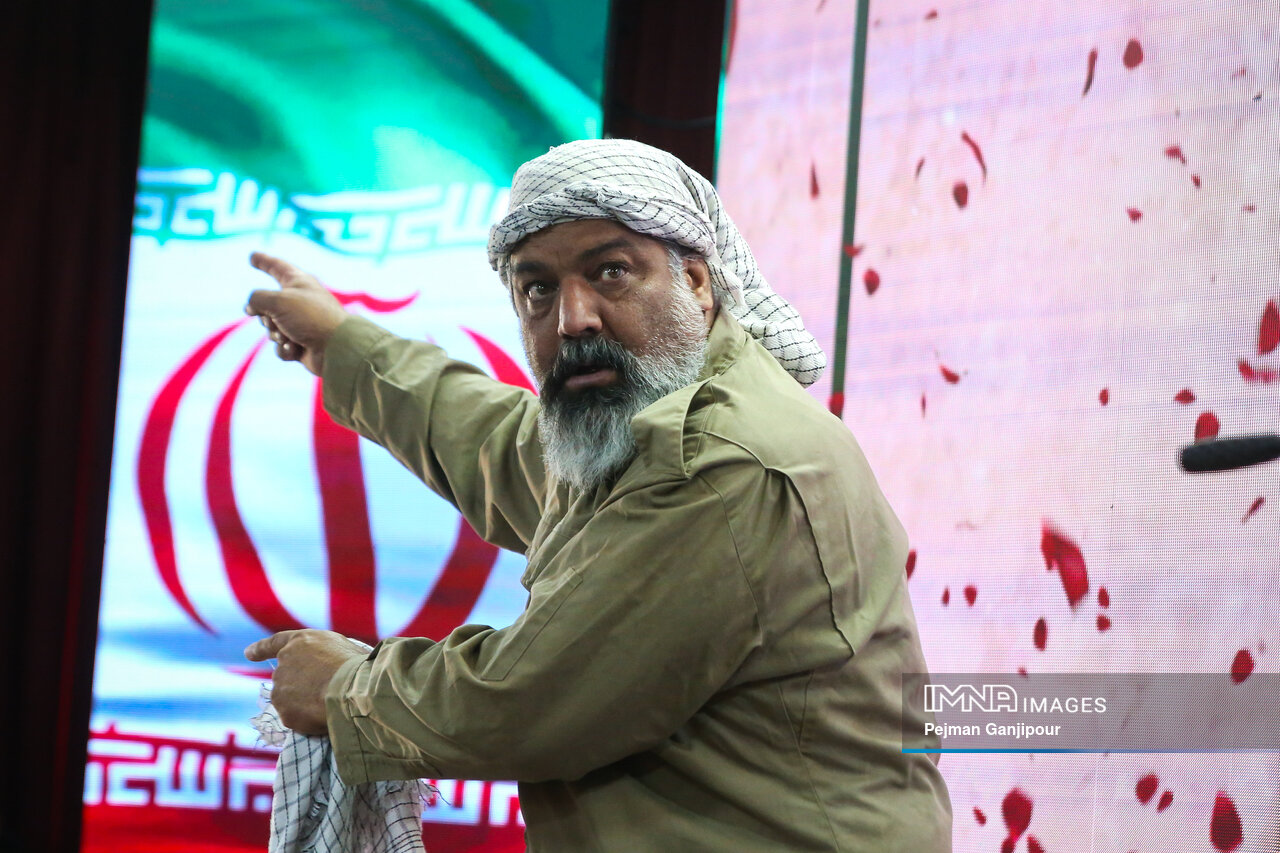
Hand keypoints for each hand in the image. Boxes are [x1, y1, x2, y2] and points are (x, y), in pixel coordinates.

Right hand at [245, 252, 350, 375]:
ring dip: (277, 334)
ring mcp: (301, 324)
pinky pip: (281, 347)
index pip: (277, 267)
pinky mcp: (303, 344)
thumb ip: (257, 299)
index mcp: (299, 283)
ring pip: (272, 328)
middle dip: (266, 317)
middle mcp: (300, 301)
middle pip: (267, 306)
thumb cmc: (310, 318)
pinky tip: (297, 349)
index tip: (252, 256)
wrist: (336, 348)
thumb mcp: (278, 300)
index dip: (263, 261)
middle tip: (276, 320)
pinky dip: (285, 349)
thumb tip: (251, 308)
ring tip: (291, 336)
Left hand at [245, 629, 368, 734]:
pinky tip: (325, 717)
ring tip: (329, 704)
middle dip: (299, 685)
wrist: (352, 687)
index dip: (260, 649)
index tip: (248, 653)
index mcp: (299, 641)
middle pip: (286, 677)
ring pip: (290, 700)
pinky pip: (297, 718)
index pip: (274, 643)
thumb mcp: (341, 647)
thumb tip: (328, 667)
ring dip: (304, 703)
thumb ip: (325, 654)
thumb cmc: (356, 664)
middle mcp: (284, 663)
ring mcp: (281, 689)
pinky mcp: (285, 713)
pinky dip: (308, 720)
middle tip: (323, 691)